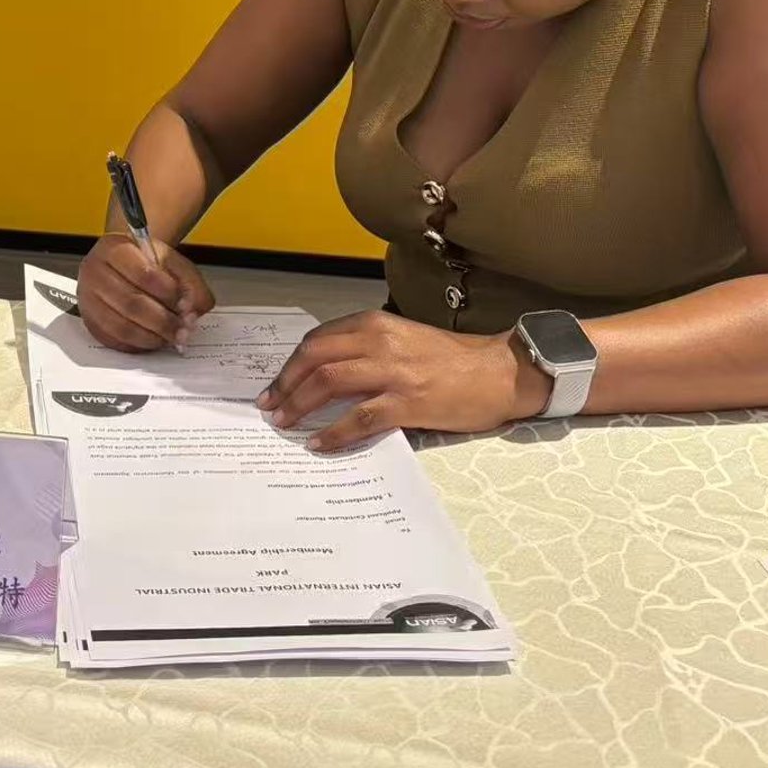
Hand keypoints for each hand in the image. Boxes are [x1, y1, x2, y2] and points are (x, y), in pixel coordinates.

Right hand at [75, 234, 214, 352]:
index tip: (186, 305)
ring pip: (122, 326)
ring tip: (172, 337)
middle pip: (131, 304)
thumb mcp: (172, 261)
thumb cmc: (146, 262)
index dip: (168, 294)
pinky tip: (154, 340)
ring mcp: (88, 299)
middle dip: (164, 321)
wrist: (123, 264)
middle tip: (184, 329)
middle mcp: (95, 272)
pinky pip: (114, 340)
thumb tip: (191, 312)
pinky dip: (138, 345)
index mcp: (115, 249)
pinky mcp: (89, 321)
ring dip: (153, 337)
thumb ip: (189, 283)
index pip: (143, 274)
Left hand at [256, 309, 550, 451]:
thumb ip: (365, 349)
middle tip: (269, 406)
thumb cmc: (449, 359)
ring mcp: (392, 372)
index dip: (290, 364)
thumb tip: (324, 373)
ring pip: (328, 383)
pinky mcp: (408, 401)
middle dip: (285, 383)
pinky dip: (334, 432)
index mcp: (374, 324)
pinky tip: (319, 443)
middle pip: (314, 358)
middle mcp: (378, 342)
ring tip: (284, 423)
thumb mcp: (401, 339)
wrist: (498, 372)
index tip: (275, 384)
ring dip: (299, 404)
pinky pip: (360, 417)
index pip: (317, 341)